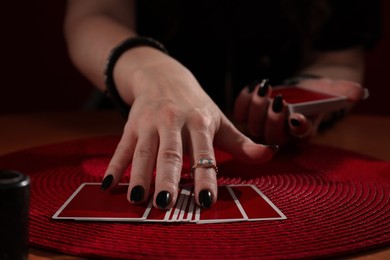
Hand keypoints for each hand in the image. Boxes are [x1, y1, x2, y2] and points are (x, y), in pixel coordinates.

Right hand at [101, 55, 276, 209]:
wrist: (163, 76)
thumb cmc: (196, 104)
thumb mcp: (219, 119)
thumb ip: (242, 142)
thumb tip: (269, 155)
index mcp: (199, 122)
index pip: (204, 153)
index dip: (205, 177)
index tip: (206, 201)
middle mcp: (173, 121)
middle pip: (170, 153)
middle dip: (166, 177)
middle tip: (165, 202)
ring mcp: (149, 123)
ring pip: (143, 151)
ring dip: (138, 176)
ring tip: (137, 200)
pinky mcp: (131, 125)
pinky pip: (122, 148)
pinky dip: (115, 166)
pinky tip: (109, 185)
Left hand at [233, 78, 366, 144]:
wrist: (299, 91)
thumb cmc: (315, 94)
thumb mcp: (331, 91)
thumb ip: (344, 92)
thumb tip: (357, 92)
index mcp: (303, 133)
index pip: (301, 137)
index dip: (299, 129)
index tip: (298, 117)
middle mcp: (282, 135)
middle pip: (274, 136)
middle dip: (274, 120)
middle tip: (278, 101)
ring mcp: (263, 127)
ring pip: (255, 127)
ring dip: (257, 109)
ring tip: (264, 89)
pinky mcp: (249, 116)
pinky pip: (241, 114)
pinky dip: (243, 102)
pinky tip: (252, 87)